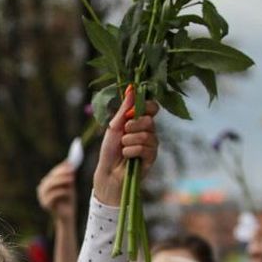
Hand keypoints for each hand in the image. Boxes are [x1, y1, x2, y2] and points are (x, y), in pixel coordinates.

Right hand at [36, 160, 76, 220]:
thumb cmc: (69, 200)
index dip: (62, 168)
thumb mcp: (70, 185)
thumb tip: (71, 162)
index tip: (72, 165)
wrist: (68, 215)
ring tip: (72, 180)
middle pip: (51, 178)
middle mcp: (42, 189)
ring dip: (62, 180)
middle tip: (72, 171)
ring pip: (50, 185)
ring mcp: (42, 197)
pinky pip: (52, 195)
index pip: (54, 173)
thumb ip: (69, 175)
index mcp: (47, 183)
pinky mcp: (45, 204)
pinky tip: (68, 192)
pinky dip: (61, 191)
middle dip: (62, 173)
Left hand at [92, 86, 159, 206]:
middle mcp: (149, 131)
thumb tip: (132, 89)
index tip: (135, 110)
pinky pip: (145, 148)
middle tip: (124, 131)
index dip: (148, 106)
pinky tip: (127, 156)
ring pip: (146, 135)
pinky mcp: (152, 158)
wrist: (108, 172)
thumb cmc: (109, 149)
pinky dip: (131, 151)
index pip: (153, 107)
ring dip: (129, 141)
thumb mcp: (114, 126)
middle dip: (133, 125)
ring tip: (122, 147)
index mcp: (140, 122)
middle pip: (150, 120)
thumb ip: (124, 109)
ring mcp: (152, 145)